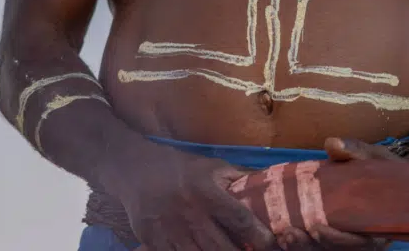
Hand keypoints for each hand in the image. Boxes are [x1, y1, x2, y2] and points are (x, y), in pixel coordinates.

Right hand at [111, 144, 278, 249]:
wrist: (134, 168)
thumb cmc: (179, 166)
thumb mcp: (210, 166)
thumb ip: (238, 178)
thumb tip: (269, 184)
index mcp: (206, 190)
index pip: (240, 220)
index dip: (260, 238)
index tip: (274, 245)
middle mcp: (189, 213)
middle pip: (222, 248)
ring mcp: (169, 231)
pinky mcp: (153, 243)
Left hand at [280, 136, 399, 248]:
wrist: (390, 180)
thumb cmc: (385, 169)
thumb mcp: (376, 157)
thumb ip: (356, 151)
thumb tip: (332, 143)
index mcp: (377, 226)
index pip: (360, 243)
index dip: (338, 240)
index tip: (316, 228)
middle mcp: (362, 238)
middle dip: (312, 246)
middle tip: (288, 234)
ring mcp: (347, 238)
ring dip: (302, 246)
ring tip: (282, 235)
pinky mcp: (333, 232)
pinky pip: (317, 244)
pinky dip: (300, 242)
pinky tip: (281, 232)